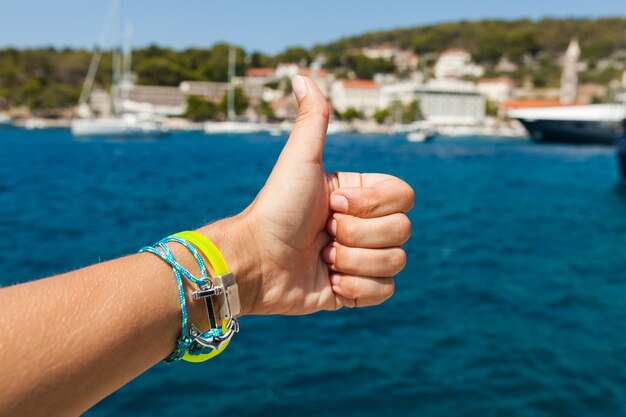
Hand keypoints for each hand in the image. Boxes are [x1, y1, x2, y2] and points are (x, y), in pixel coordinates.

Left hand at [199, 76, 413, 315]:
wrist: (254, 261)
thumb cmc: (276, 208)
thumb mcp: (299, 160)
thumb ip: (313, 120)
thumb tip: (301, 75)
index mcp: (360, 195)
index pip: (404, 197)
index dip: (371, 203)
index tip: (332, 202)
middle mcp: (365, 225)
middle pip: (403, 231)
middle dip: (357, 235)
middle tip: (322, 233)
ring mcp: (362, 259)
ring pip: (396, 262)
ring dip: (353, 262)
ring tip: (321, 258)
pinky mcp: (355, 291)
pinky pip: (385, 292)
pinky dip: (356, 289)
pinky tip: (328, 282)